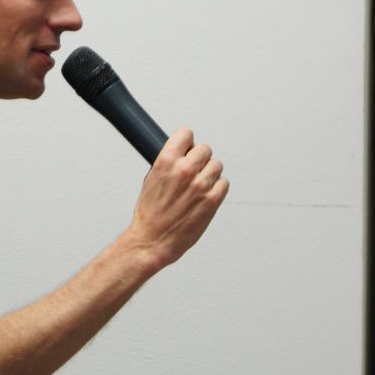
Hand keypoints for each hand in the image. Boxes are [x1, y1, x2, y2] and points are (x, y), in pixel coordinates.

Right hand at [127, 127, 227, 268]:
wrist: (153, 240)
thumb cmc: (150, 214)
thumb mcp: (151, 179)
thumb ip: (169, 163)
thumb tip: (183, 152)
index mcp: (166, 161)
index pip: (186, 134)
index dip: (187, 142)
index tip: (187, 148)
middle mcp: (184, 170)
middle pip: (205, 149)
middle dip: (199, 159)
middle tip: (193, 171)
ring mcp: (200, 185)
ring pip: (216, 165)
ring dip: (210, 173)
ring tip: (199, 185)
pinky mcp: (212, 200)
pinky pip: (224, 183)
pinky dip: (217, 188)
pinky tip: (206, 195)